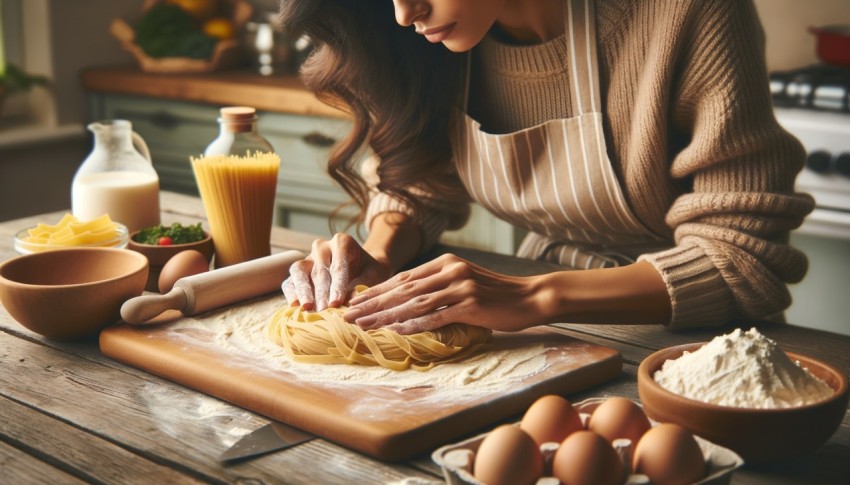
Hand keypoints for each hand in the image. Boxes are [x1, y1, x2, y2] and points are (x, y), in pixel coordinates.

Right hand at [281, 233, 391, 310]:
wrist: (362, 269)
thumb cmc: (369, 272)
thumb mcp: (373, 276)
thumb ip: (363, 286)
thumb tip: (351, 301)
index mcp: (342, 242)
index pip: (338, 267)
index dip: (337, 286)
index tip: (336, 302)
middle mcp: (323, 247)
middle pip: (320, 271)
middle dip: (321, 293)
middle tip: (323, 310)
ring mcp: (308, 258)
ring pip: (300, 271)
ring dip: (303, 291)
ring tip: (306, 307)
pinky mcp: (299, 272)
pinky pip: (291, 280)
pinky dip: (292, 293)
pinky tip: (294, 306)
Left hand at [343, 254, 543, 333]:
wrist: (531, 297)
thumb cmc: (498, 295)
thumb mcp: (465, 282)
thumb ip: (440, 286)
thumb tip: (410, 301)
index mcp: (446, 263)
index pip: (403, 278)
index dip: (377, 291)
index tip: (355, 303)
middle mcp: (449, 270)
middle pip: (402, 289)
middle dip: (372, 304)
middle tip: (347, 315)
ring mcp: (459, 285)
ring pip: (413, 302)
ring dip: (384, 315)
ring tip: (362, 326)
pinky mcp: (470, 303)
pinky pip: (434, 315)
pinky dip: (412, 324)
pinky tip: (394, 331)